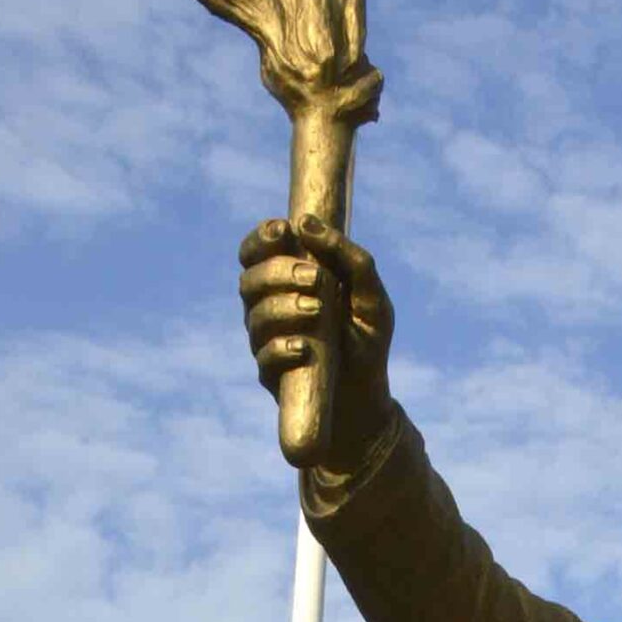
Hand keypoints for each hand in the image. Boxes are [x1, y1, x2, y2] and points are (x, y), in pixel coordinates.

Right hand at [239, 215, 394, 476]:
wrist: (368, 398)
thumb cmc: (367, 341)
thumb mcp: (371, 297)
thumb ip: (349, 257)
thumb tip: (306, 223)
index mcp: (287, 282)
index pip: (256, 252)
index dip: (262, 238)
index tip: (283, 232)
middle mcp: (269, 308)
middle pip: (250, 281)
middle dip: (279, 273)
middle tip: (315, 279)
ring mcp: (267, 341)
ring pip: (255, 317)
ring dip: (284, 308)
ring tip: (317, 311)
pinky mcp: (272, 375)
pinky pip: (264, 357)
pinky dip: (282, 348)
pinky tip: (304, 347)